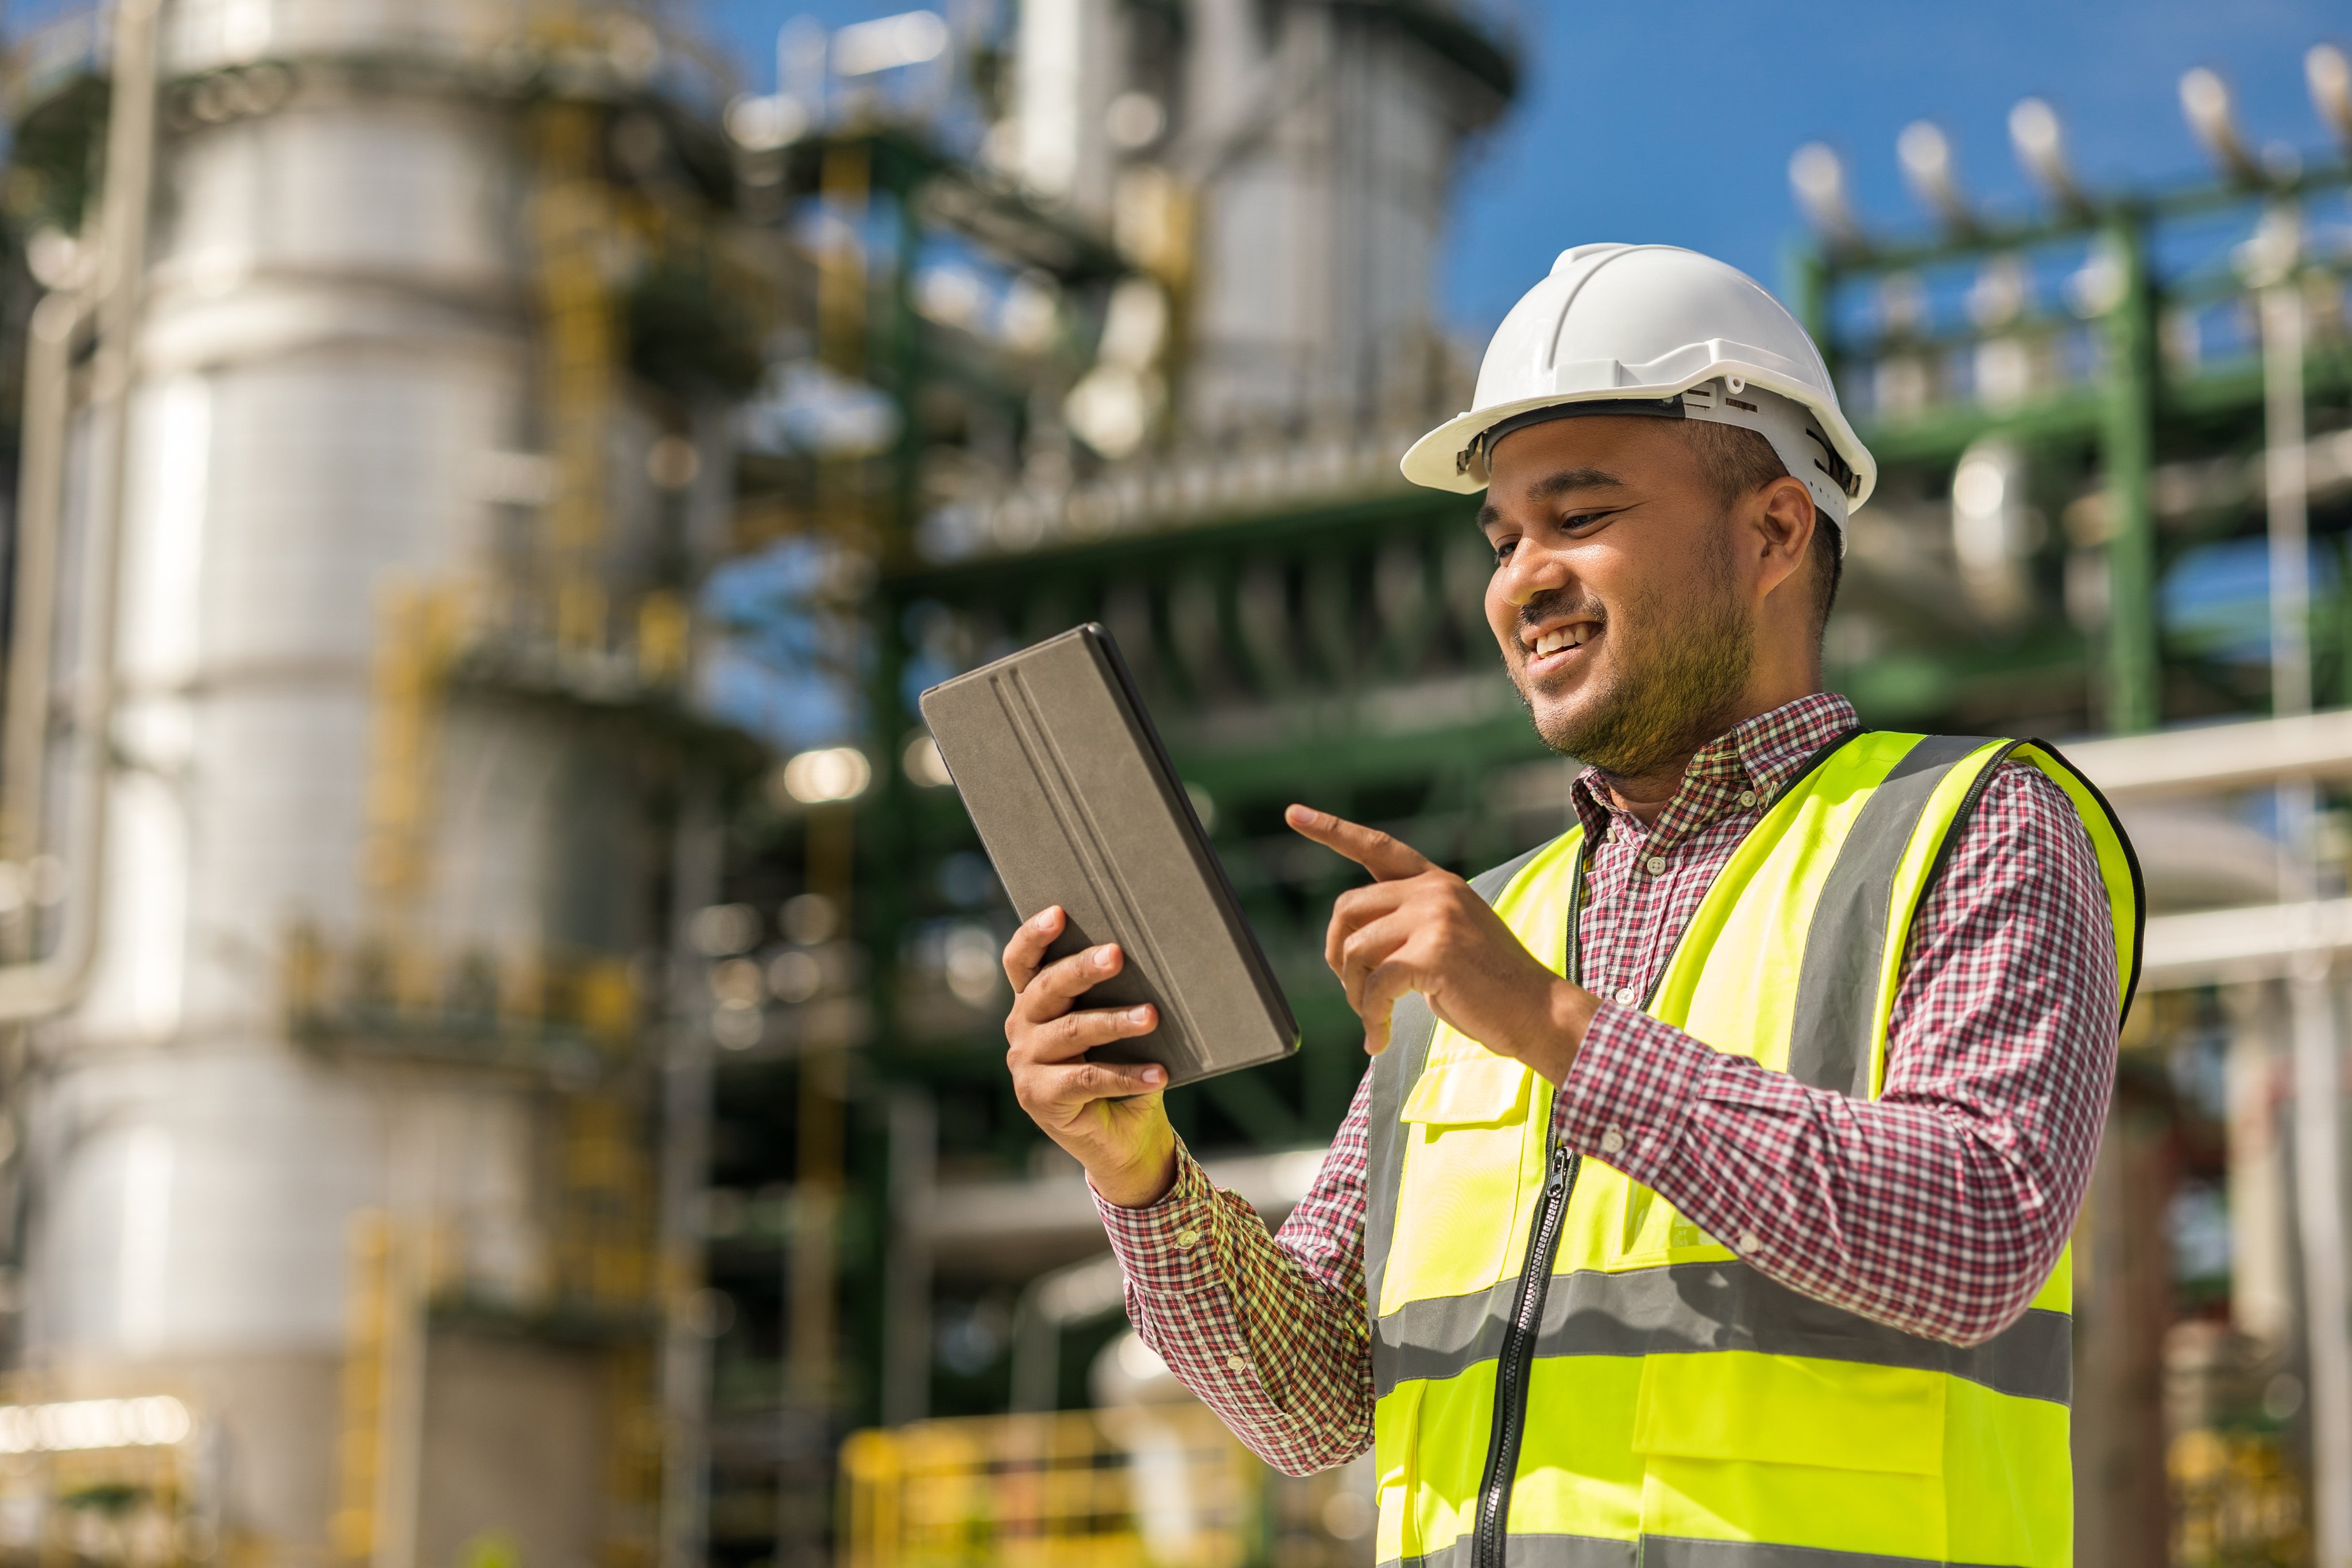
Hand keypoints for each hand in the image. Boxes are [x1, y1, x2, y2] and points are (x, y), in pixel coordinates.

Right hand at [1002, 906, 1178, 1206]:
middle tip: (1117, 954)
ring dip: (1114, 1022)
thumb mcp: (1120, 1027)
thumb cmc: (1127, 1066)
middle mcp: (1021, 1027)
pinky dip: (1126, 1076)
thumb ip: (1120, 996)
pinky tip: (1158, 1074)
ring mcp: (1025, 1064)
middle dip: (1082, 969)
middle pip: (1047, 989)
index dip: (1035, 935)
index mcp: (1035, 1001)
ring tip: (1151, 1016)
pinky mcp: (1038, 1098)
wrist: (1127, 1137)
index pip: (1022, 960)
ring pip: (1071, 1032)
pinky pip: (1086, 1079)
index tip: (1059, 912)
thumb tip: (1156, 959)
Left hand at [1286, 805, 1596, 1082]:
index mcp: (1437, 883)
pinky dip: (1370, 1017)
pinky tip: (1378, 1038)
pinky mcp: (1434, 953)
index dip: (1332, 831)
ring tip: (1373, 1017)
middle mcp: (1435, 891)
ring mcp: (1436, 918)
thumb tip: (1353, 945)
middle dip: (1338, 956)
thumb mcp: (1449, 939)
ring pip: (1356, 950)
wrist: (1539, 1012)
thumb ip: (1408, 927)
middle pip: (1348, 909)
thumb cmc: (1492, 987)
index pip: (1377, 847)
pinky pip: (1375, 985)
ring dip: (1355, 993)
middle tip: (1354, 991)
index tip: (1293, 813)